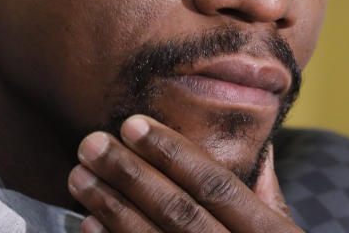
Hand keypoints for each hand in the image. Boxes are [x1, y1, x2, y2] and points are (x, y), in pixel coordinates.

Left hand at [67, 115, 302, 232]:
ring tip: (80, 176)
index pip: (216, 185)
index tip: (133, 124)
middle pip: (178, 211)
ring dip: (112, 206)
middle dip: (131, 174)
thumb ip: (268, 195)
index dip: (173, 153)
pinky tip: (89, 224)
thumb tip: (258, 144)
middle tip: (92, 143)